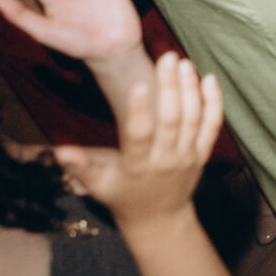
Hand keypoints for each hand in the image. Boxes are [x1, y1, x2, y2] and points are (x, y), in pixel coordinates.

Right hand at [51, 52, 222, 227]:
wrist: (158, 217)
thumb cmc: (122, 196)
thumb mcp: (98, 186)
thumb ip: (81, 167)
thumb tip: (60, 150)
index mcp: (138, 165)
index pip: (139, 135)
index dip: (139, 111)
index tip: (138, 84)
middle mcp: (166, 159)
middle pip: (172, 121)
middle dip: (171, 88)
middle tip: (167, 57)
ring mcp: (188, 156)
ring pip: (194, 120)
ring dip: (191, 89)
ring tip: (183, 62)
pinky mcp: (202, 153)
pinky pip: (212, 126)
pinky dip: (214, 103)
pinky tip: (209, 79)